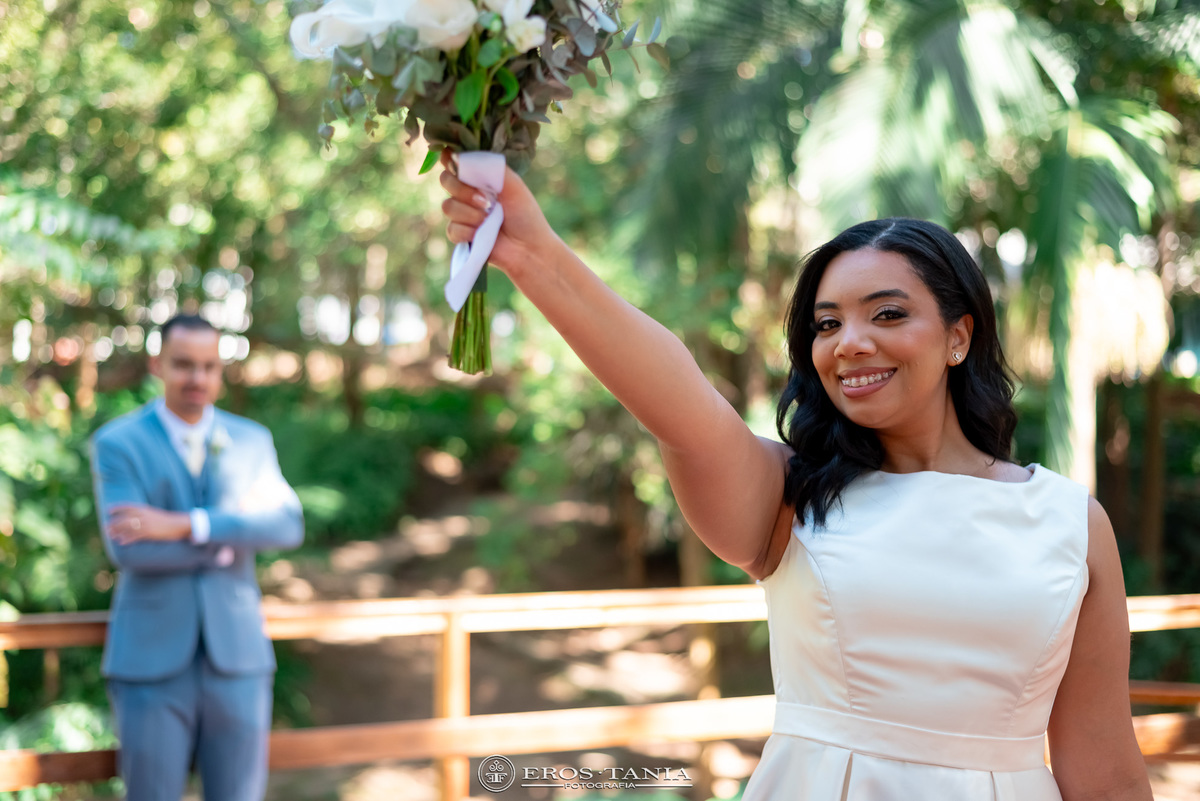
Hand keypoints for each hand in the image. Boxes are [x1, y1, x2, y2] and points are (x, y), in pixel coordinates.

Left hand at [107, 505, 190, 543]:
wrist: (178, 524)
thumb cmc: (166, 519)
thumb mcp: (154, 513)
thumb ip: (143, 514)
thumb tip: (133, 516)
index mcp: (145, 509)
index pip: (128, 507)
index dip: (117, 508)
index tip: (108, 510)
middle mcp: (144, 516)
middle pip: (125, 518)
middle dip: (114, 523)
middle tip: (106, 527)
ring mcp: (146, 525)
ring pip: (128, 528)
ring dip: (118, 531)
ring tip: (111, 535)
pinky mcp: (149, 533)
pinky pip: (135, 536)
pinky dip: (127, 539)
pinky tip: (121, 542)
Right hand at [439, 152, 559, 280]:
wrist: (529, 247)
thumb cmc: (525, 214)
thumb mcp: (513, 184)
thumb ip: (491, 166)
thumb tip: (464, 155)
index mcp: (479, 178)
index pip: (454, 161)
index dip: (450, 159)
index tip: (455, 161)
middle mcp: (467, 193)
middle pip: (445, 180)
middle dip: (463, 190)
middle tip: (487, 202)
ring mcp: (462, 215)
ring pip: (448, 206)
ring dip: (470, 214)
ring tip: (489, 221)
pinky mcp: (461, 236)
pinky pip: (452, 229)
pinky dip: (468, 231)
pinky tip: (481, 235)